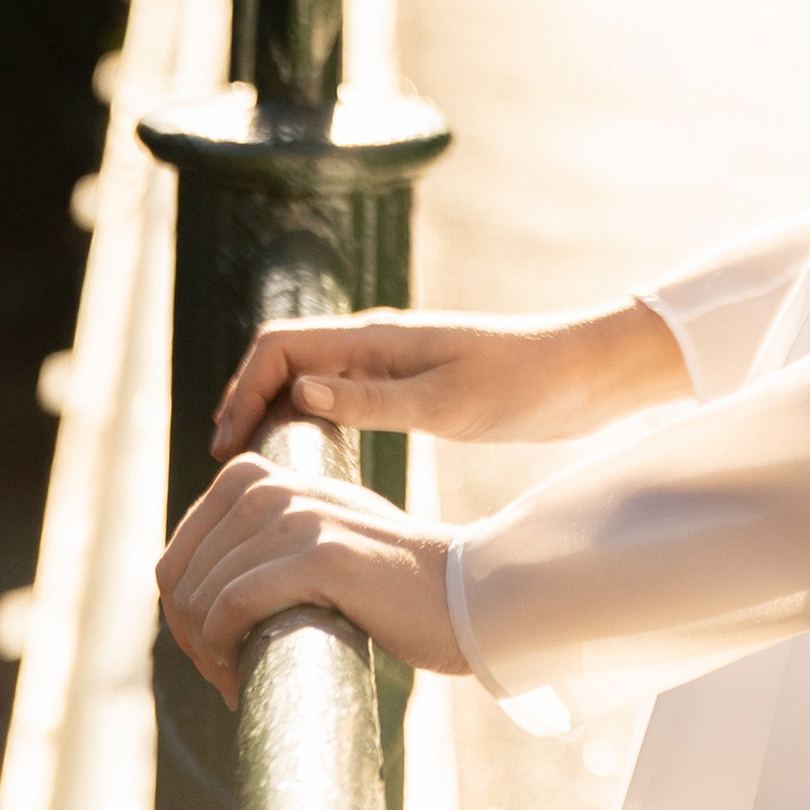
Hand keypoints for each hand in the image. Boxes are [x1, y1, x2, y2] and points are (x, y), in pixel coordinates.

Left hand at [156, 451, 461, 703]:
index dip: (181, 615)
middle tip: (223, 676)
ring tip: (236, 682)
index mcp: (262, 476)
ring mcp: (298, 517)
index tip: (209, 655)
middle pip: (182, 579)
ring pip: (203, 595)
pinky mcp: (321, 555)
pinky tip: (241, 680)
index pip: (178, 555)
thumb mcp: (314, 535)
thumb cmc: (385, 580)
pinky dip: (223, 651)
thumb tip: (189, 590)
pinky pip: (232, 604)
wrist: (460, 591)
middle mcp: (274, 487)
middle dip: (191, 640)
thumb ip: (259, 539)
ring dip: (207, 655)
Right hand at [208, 298, 687, 459]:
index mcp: (377, 339)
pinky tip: (314, 464)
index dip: (242, 392)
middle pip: (284, 360)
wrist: (584, 376)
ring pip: (311, 378)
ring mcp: (393, 365)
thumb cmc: (522, 384)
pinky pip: (342, 396)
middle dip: (246, 403)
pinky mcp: (414, 387)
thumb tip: (297, 395)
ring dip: (275, 412)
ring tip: (256, 470)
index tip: (225, 448)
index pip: (279, 348)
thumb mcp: (446, 402)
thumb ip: (373, 400)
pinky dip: (312, 421)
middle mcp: (377, 345)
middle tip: (227, 466)